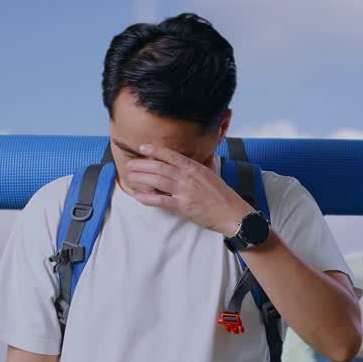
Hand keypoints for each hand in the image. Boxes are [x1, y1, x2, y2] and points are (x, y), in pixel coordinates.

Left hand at [125, 144, 252, 236]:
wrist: (232, 213)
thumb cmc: (223, 195)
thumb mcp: (215, 174)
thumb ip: (209, 163)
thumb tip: (210, 154)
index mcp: (195, 167)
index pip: (171, 155)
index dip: (155, 150)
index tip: (143, 148)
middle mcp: (188, 176)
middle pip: (160, 167)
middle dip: (142, 164)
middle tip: (131, 165)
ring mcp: (185, 191)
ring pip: (158, 180)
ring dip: (141, 178)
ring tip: (130, 177)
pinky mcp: (183, 206)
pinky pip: (161, 200)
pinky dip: (148, 198)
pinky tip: (138, 196)